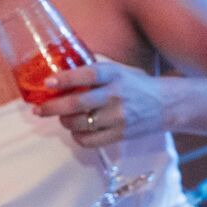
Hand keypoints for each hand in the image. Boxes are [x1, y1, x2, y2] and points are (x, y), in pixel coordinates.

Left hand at [33, 59, 169, 149]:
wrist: (167, 105)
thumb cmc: (137, 84)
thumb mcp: (120, 70)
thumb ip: (97, 69)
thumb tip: (65, 66)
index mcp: (115, 75)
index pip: (88, 74)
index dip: (66, 79)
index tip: (48, 81)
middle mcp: (116, 95)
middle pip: (78, 104)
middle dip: (53, 107)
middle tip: (39, 110)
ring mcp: (118, 117)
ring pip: (80, 124)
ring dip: (65, 122)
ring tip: (63, 117)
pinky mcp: (120, 134)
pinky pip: (89, 140)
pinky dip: (78, 137)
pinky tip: (77, 131)